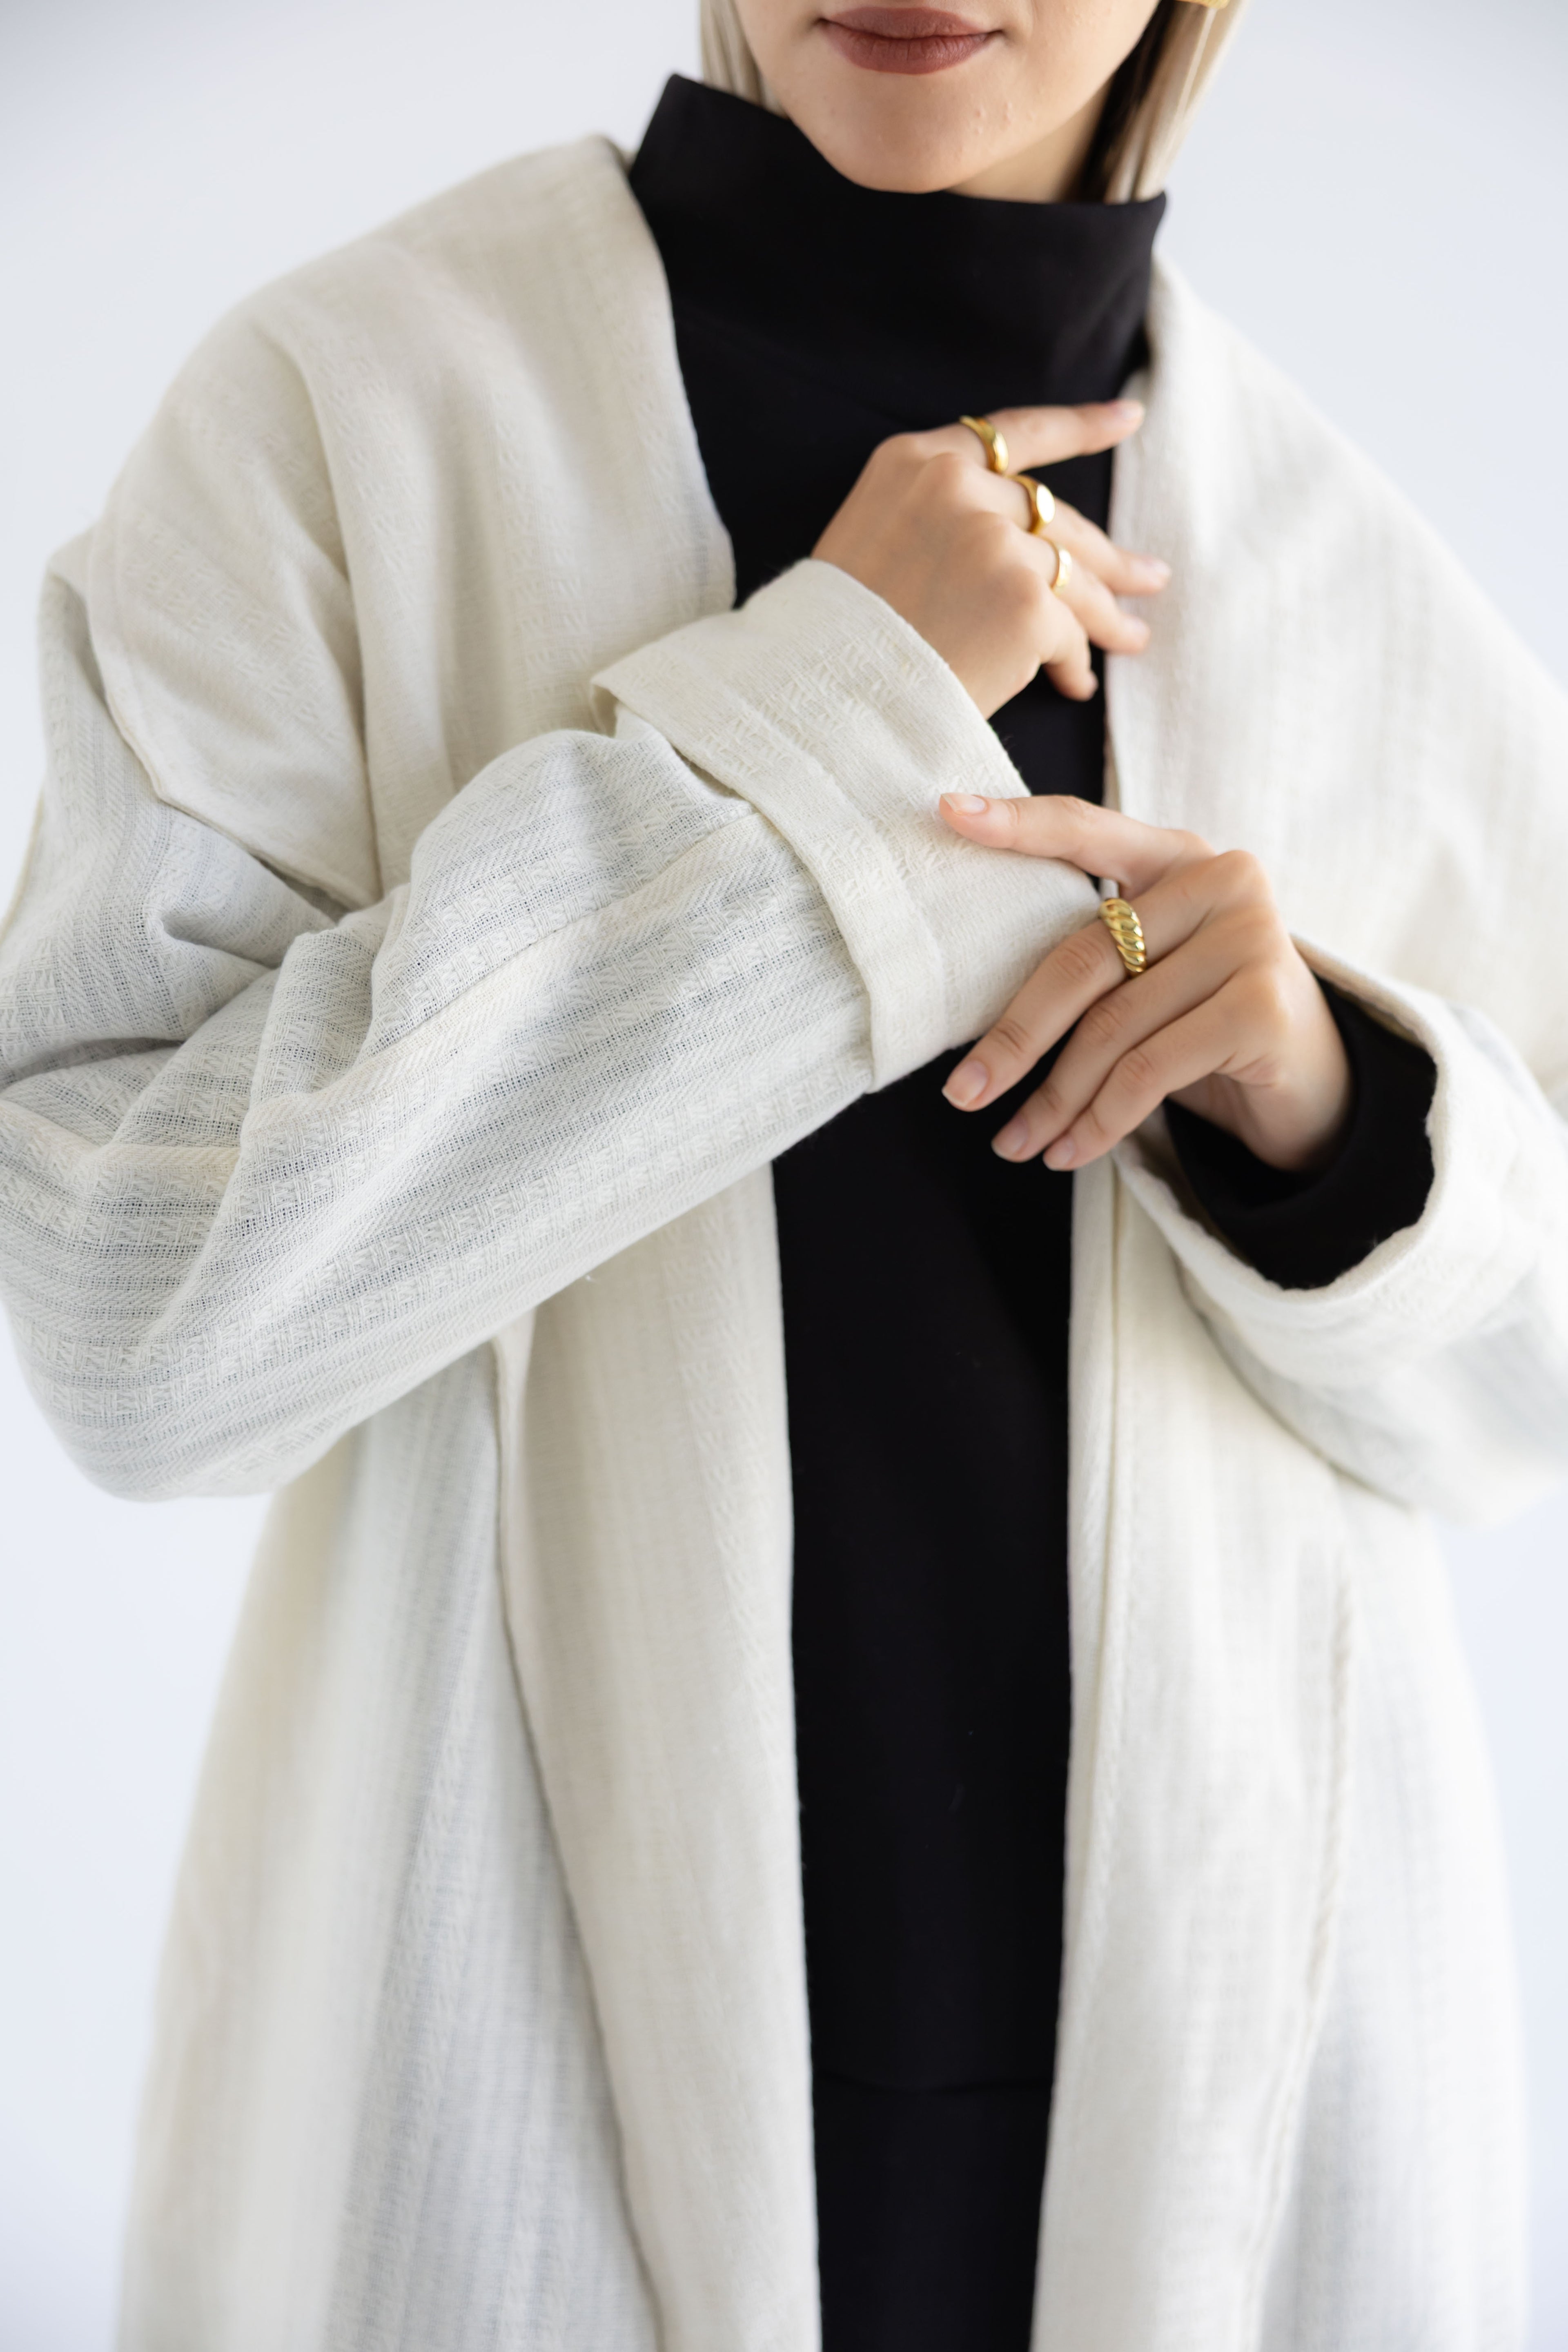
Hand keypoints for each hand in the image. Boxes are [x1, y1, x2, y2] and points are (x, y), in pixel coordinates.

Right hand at [812, 403, 1168, 716]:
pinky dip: (1072, 660)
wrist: (823, 694)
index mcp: (916, 460)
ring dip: (1106, 615)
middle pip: (1054, 517)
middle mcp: (958, 485)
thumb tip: (1033, 538)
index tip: (1129, 418)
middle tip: (1147, 579)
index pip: (1013, 432)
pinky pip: (1067, 629)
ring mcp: (994, 538)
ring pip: (1072, 575)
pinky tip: (1074, 684)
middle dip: (1107, 556)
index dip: (1079, 427)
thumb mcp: (876, 538)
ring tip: (1133, 639)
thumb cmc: (845, 636)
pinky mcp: (1024, 598)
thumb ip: (942, 514)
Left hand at [936, 796, 1353, 1173]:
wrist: (1313, 1086)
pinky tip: (1070, 1151)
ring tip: (1016, 1144)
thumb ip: (1092, 962)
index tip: (947, 813)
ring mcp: (1250, 937)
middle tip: (963, 1095)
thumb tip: (979, 1028)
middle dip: (1015, 1038)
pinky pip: (1148, 1070)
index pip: (1086, 830)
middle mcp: (1222, 880)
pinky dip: (1099, 1120)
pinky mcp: (1261, 1005)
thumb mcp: (1146, 980)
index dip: (1019, 824)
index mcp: (1178, 856)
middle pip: (1083, 959)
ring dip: (1054, 1100)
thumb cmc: (1205, 1025)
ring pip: (1111, 1028)